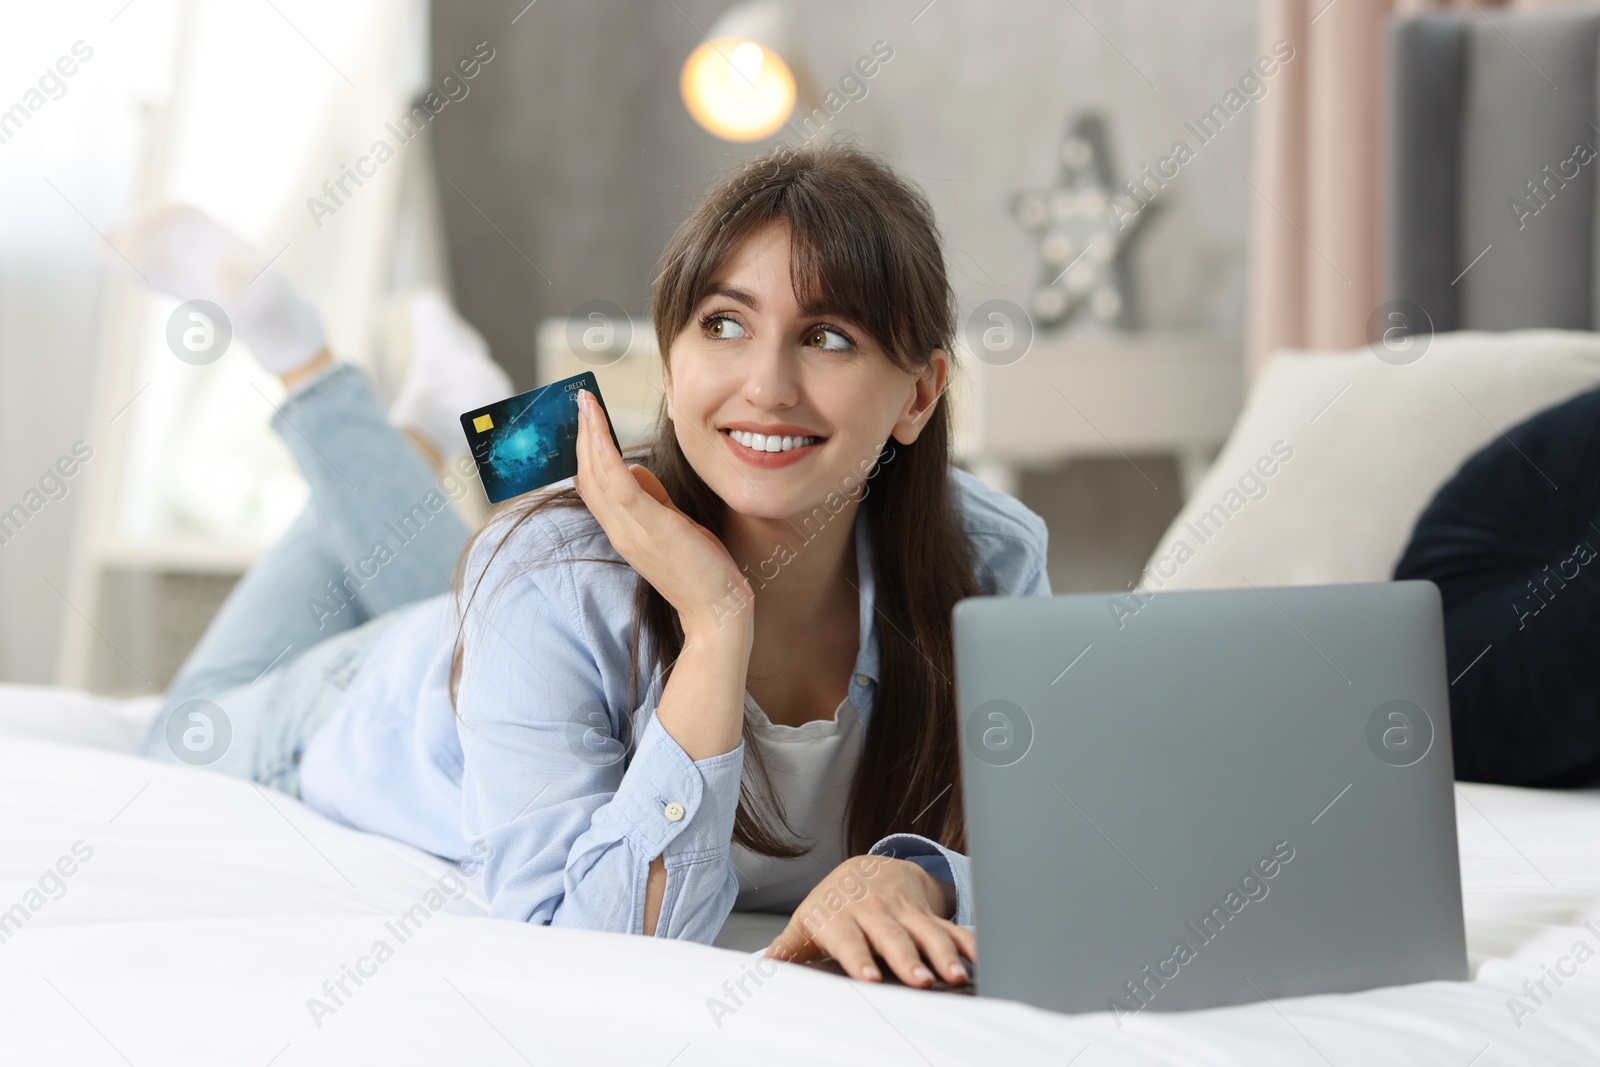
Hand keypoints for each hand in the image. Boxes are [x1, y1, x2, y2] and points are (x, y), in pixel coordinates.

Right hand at [572, 388, 753, 637]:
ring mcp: (632, 531)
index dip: (584, 449)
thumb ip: (652, 499)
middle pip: (587, 475)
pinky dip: (607, 457)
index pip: (592, 483)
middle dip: (581, 434)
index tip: (584, 418)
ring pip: (598, 476)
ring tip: (586, 403)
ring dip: (589, 436)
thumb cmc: (700, 570)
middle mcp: (620, 530)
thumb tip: (635, 469)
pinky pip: (620, 487)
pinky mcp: (652, 529)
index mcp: (623, 529)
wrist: (717, 611)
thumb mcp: (672, 525)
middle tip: (580, 399)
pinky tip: (600, 432)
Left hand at [764, 855, 974, 987]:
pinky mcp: (928, 914)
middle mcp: (875, 912)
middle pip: (893, 937)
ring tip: (955, 976)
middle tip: (920, 982)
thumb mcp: (807, 920)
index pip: (850, 939)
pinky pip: (951, 928)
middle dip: (908, 959)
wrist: (867, 866)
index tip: (867, 977)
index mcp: (842, 916)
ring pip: (926, 933)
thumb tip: (768, 963)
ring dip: (943, 954)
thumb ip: (788, 945)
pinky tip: (979, 959)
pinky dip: (968, 942)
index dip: (858, 957)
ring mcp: (905, 912)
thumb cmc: (833, 903)